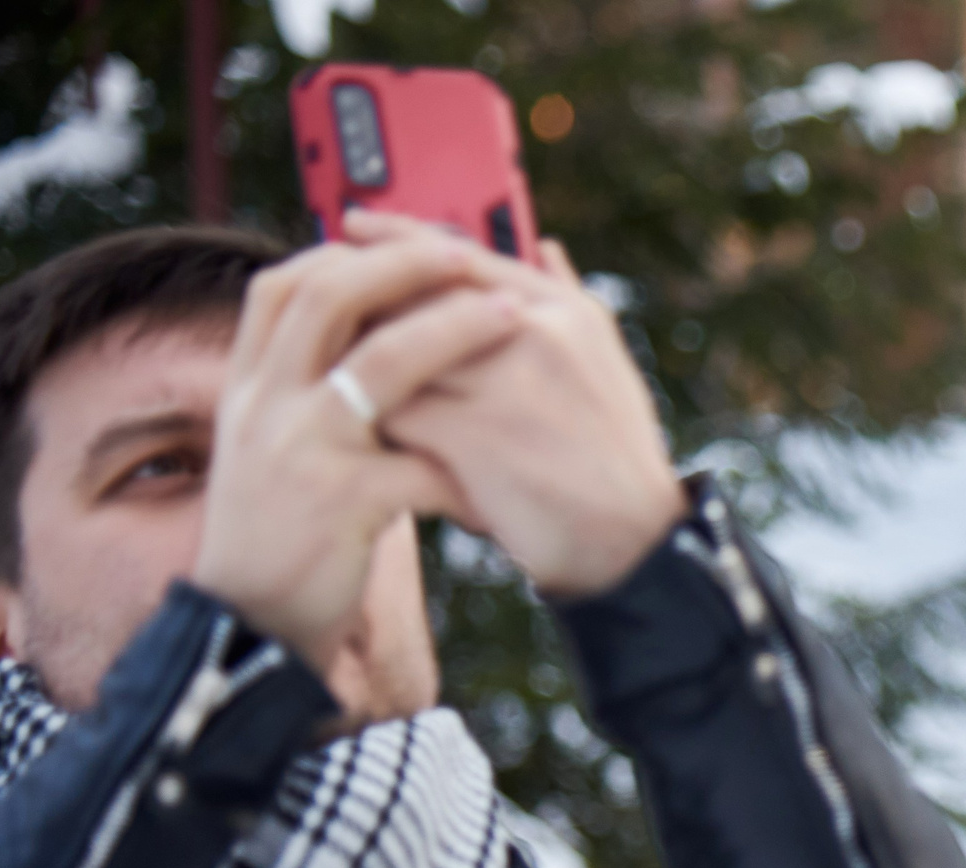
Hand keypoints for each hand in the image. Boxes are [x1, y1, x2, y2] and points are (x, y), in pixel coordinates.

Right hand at [191, 234, 520, 666]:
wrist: (249, 626)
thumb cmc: (282, 537)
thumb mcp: (274, 452)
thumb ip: (304, 395)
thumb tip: (366, 335)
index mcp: (248, 388)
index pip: (282, 287)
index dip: (343, 255)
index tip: (403, 241)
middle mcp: (264, 405)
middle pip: (329, 298)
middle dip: (403, 266)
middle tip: (466, 254)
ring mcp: (300, 450)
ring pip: (381, 364)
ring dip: (453, 331)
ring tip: (513, 317)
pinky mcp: (340, 503)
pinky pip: (422, 465)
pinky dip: (471, 462)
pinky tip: (510, 460)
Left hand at [347, 211, 688, 598]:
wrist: (631, 540)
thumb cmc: (614, 454)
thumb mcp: (606, 360)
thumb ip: (570, 299)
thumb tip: (547, 246)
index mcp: (562, 309)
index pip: (459, 254)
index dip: (397, 237)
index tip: (352, 228)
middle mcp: (535, 332)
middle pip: (416, 298)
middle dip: (367, 309)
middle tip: (334, 323)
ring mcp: (504, 383)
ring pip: (396, 354)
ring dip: (366, 373)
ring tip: (351, 390)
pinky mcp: (475, 438)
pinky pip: (397, 416)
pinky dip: (380, 428)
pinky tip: (374, 443)